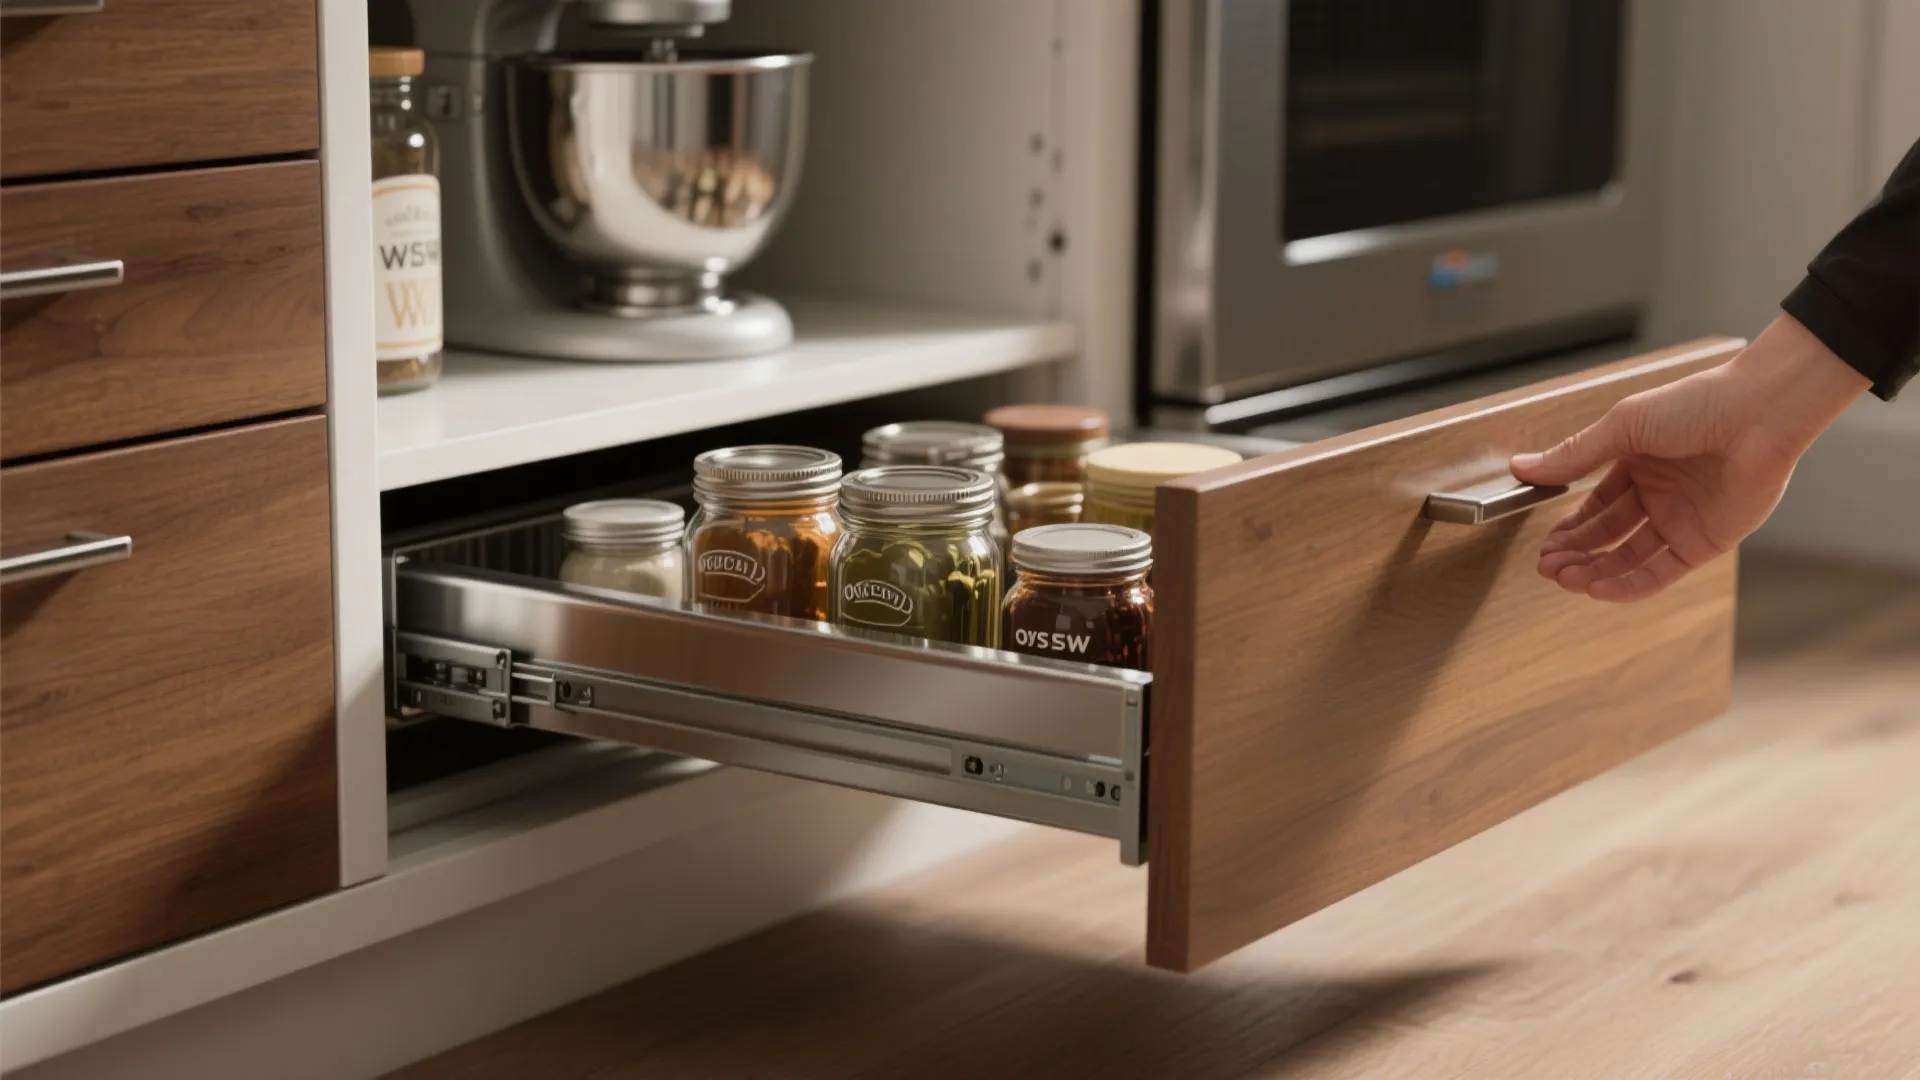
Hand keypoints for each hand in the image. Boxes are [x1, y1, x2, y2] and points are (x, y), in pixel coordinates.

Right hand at [1510, 316, 1868, 601]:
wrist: (1758, 412)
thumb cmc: (1697, 404)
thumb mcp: (1622, 427)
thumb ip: (1574, 455)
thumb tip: (1522, 467)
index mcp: (1639, 465)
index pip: (1595, 507)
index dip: (1568, 528)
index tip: (1543, 545)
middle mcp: (1661, 495)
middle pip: (1608, 536)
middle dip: (1575, 553)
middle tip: (1546, 567)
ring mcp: (1683, 520)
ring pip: (1629, 557)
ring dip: (1595, 571)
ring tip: (1565, 579)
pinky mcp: (1706, 542)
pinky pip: (1661, 572)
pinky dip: (1629, 585)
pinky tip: (1599, 588)